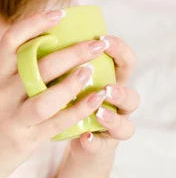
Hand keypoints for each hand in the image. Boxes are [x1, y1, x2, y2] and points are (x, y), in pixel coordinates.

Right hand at [0, 11, 129, 177]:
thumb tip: (54, 42)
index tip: (61, 13)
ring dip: (73, 82)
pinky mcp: (25, 139)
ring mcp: (13, 116)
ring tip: (92, 71)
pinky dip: (78, 110)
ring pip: (45, 96)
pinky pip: (56, 123)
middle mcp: (2, 92)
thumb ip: (18, 69)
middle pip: (37, 65)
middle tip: (97, 43)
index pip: (11, 40)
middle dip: (71, 52)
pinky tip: (96, 99)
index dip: (35, 23)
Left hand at [70, 35, 139, 164]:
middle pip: (131, 95)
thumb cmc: (68, 99)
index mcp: (111, 81)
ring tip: (99, 112)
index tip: (103, 41)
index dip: (120, 51)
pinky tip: (86, 138)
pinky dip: (94, 141)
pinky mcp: (101, 146)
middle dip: (120, 90)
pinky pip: (102, 146)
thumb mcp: (68, 78)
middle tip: (105, 84)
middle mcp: (116, 104)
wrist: (76, 138)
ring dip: (112, 117)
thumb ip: (65, 60)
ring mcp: (112, 126)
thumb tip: (46, 31)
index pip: (125, 62)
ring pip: (124, 123)